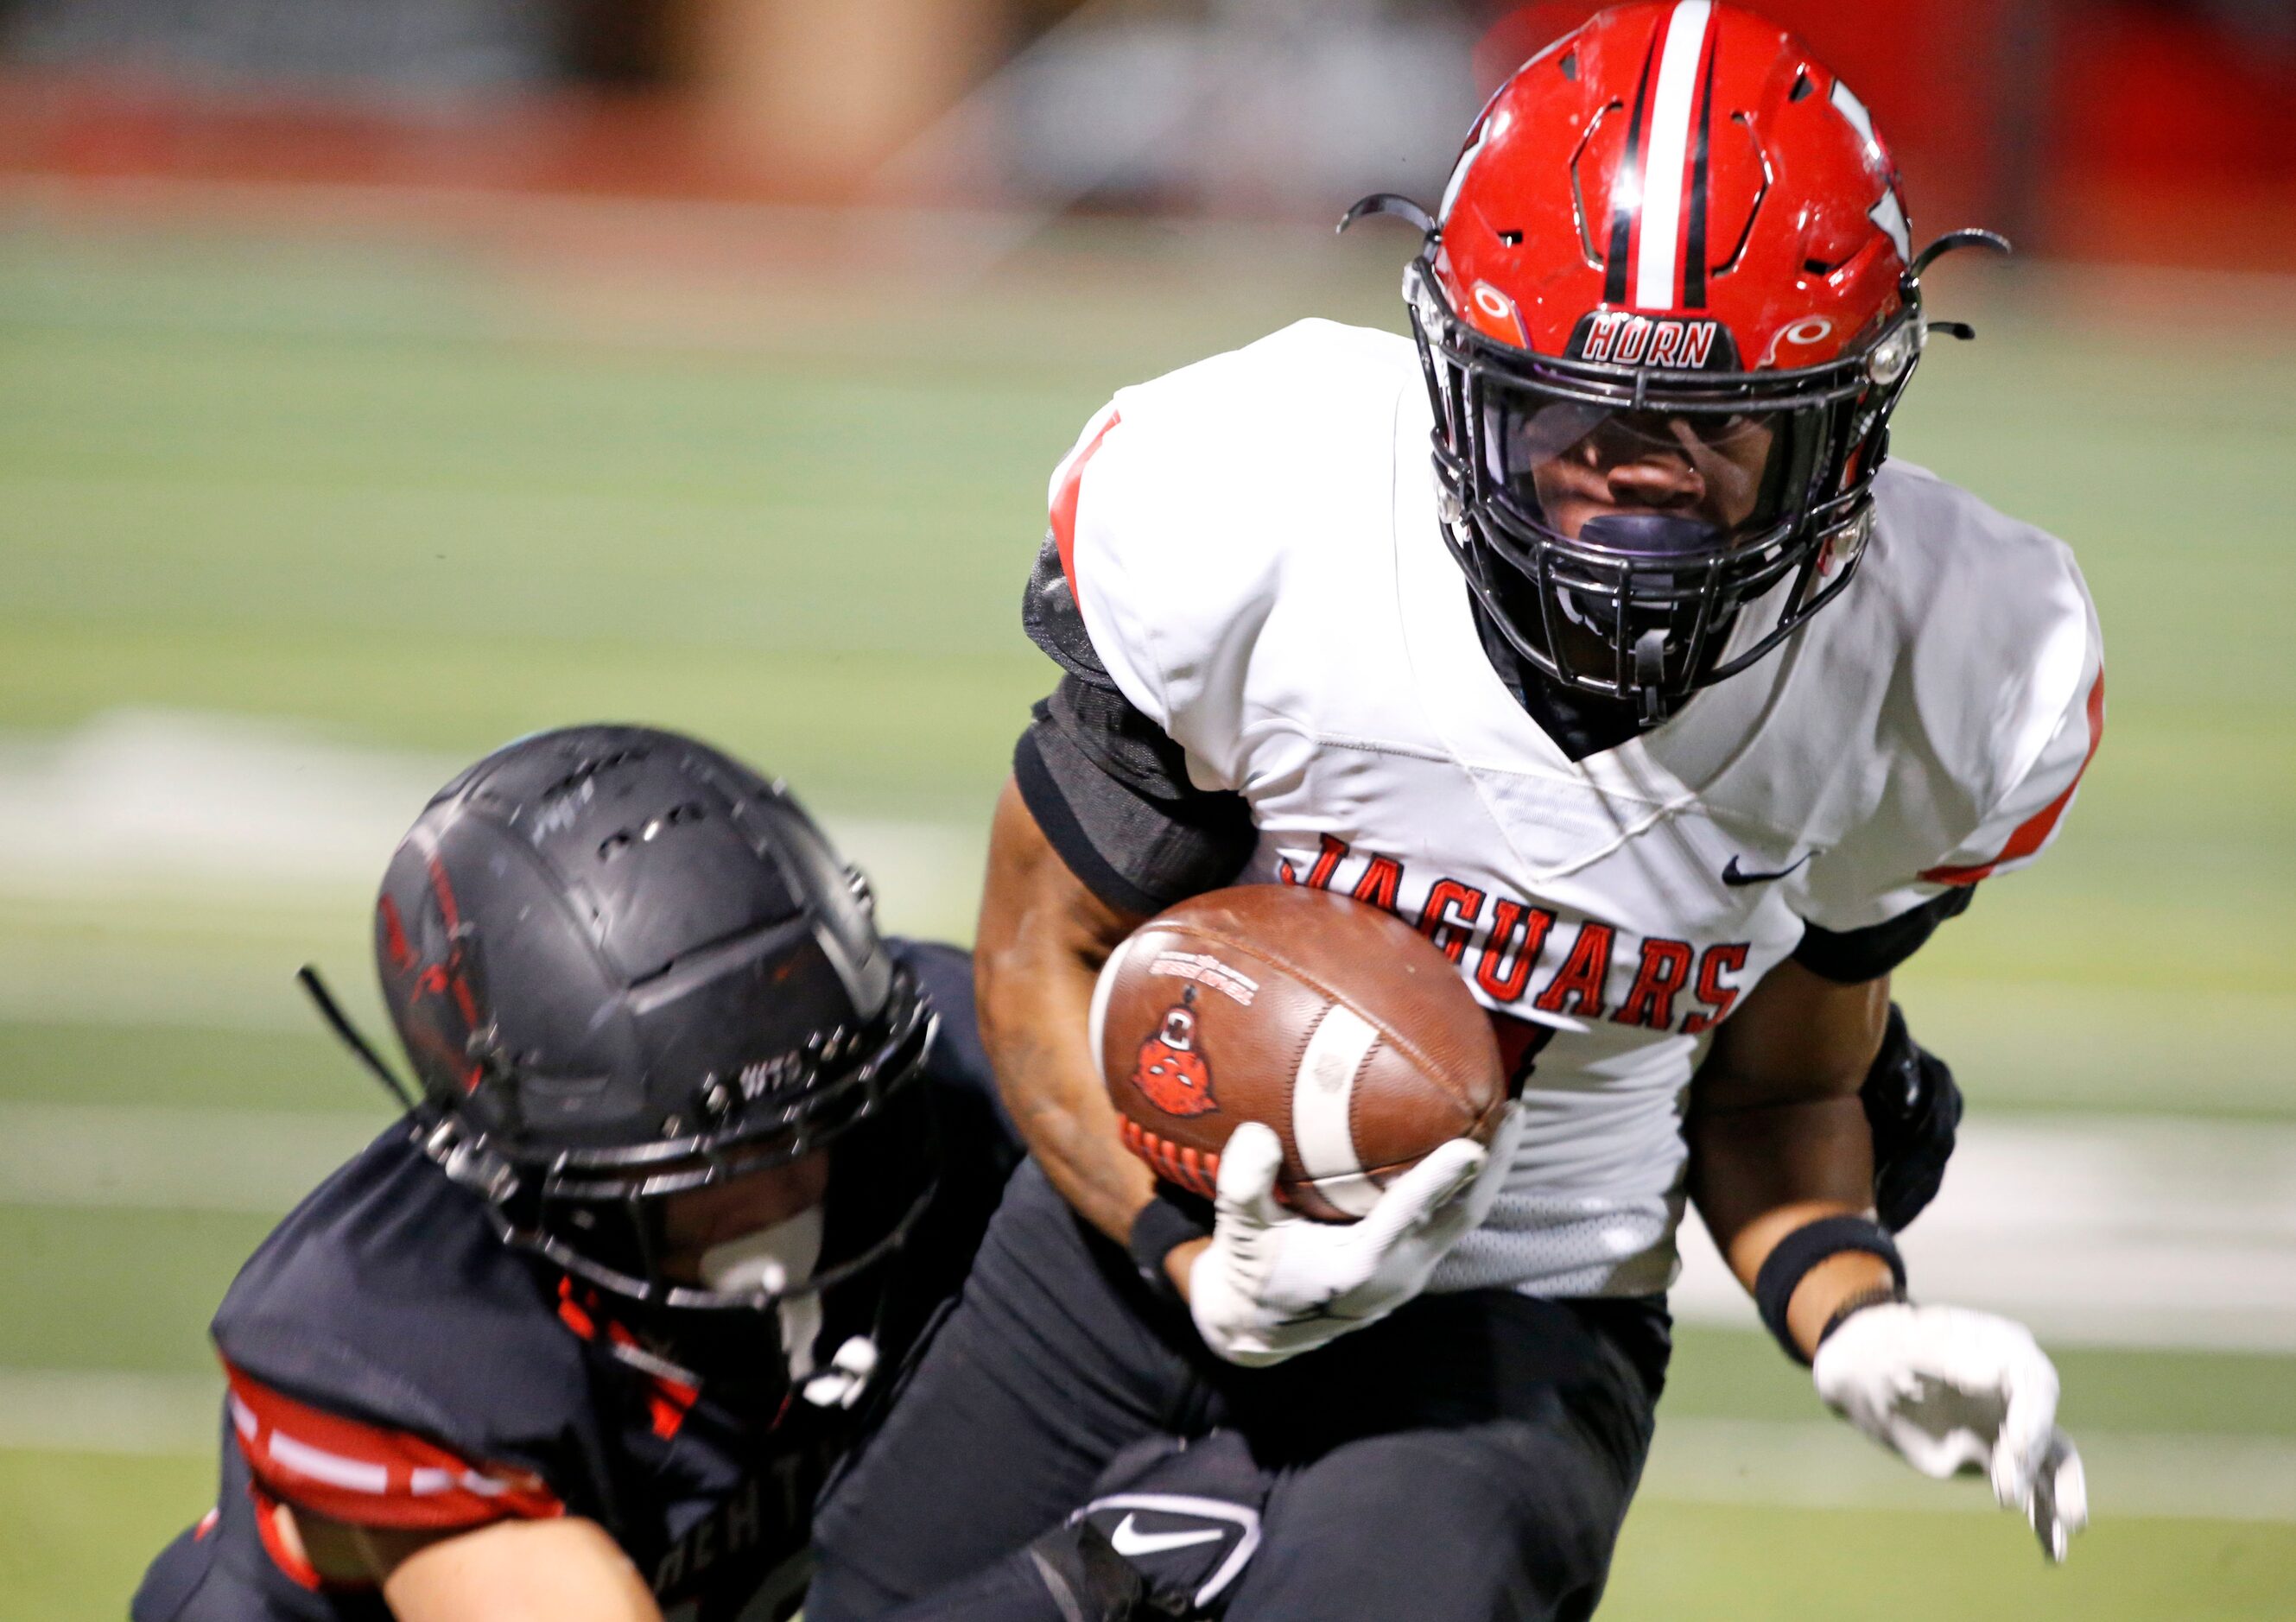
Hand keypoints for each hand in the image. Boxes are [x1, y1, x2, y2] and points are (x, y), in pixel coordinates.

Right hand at [1186, 1109, 1521, 1367]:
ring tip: (1507, 1115)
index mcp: (1358, 1267)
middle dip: (1495, 1164)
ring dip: (1490, 1173)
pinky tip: (1472, 1146)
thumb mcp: (1238, 1233)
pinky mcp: (1411, 1267)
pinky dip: (1467, 1184)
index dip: (1440, 1182)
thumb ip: (1244, 1187)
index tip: (1471, 1147)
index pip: (1408, 1218)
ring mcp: (1411, 1273)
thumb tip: (1259, 1133)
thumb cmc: (1250, 1273)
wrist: (1259, 1330)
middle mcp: (1397, 1273)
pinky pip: (1450, 1220)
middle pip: (1462, 1215)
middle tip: (1514, 1108)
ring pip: (1464, 1219)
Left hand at [1813, 1301, 2088, 1560]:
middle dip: (2032, 1459)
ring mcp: (2010, 1421)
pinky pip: (2031, 1486)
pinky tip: (2054, 1551)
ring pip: (2049, 1460)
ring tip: (2068, 1529)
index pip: (2032, 1381)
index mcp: (1999, 1347)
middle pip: (2044, 1424)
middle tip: (2004, 1492)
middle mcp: (2014, 1386)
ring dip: (2060, 1495)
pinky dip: (2043, 1516)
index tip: (2016, 1446)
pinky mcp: (1998, 1454)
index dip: (2032, 1416)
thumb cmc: (1882, 1352)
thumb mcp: (1903, 1350)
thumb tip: (1993, 1375)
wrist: (1865, 1377)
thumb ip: (1944, 1358)